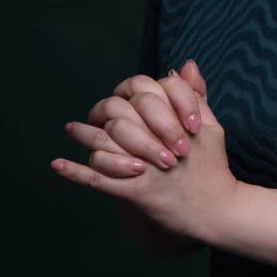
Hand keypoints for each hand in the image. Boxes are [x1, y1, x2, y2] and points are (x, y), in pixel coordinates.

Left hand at [51, 60, 237, 243]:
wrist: (218, 210)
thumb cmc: (213, 166)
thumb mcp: (211, 126)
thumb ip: (195, 95)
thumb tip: (182, 66)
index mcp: (175, 122)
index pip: (144, 95)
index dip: (130, 95)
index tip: (121, 99)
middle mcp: (158, 142)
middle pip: (120, 117)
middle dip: (101, 114)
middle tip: (90, 115)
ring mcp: (146, 167)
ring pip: (105, 145)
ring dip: (84, 136)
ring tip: (71, 130)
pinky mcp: (137, 192)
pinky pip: (99, 180)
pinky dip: (75, 172)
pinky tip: (57, 164)